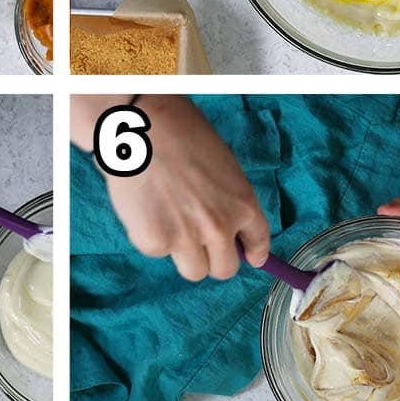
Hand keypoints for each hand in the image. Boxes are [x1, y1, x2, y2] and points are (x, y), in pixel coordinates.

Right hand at [102, 96, 269, 280]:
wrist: (141, 129)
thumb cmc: (179, 133)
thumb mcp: (221, 166)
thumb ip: (225, 199)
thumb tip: (222, 225)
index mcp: (242, 204)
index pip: (258, 242)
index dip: (253, 253)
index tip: (250, 257)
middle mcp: (220, 227)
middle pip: (224, 269)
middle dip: (213, 258)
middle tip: (196, 241)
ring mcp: (188, 239)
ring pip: (193, 271)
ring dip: (182, 254)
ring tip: (166, 220)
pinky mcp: (155, 243)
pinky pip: (157, 252)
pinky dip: (150, 236)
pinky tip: (144, 207)